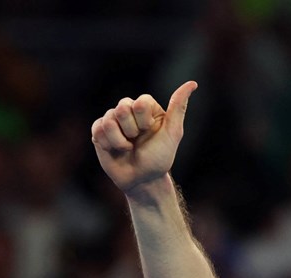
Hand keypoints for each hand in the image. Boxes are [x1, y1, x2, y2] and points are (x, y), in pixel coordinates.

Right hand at [91, 81, 197, 195]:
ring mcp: (113, 121)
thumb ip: (178, 107)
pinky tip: (115, 150)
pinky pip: (97, 129)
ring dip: (119, 140)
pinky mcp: (99, 131)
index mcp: (148, 109)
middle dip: (131, 130)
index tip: (149, 132)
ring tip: (127, 148)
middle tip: (137, 141)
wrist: (141, 180)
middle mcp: (130, 111)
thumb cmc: (159, 158)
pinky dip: (107, 143)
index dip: (143, 120)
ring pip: (108, 119)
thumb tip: (192, 83)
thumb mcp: (173, 133)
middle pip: (122, 107)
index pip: (140, 102)